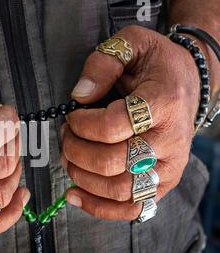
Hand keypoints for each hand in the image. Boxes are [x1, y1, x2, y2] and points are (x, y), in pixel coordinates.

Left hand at [61, 25, 199, 219]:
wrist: (188, 83)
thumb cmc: (156, 65)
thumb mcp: (132, 44)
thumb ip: (103, 63)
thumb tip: (79, 96)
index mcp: (163, 102)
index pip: (112, 126)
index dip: (81, 124)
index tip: (72, 115)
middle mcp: (170, 140)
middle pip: (112, 162)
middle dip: (76, 151)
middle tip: (66, 136)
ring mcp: (169, 166)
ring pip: (119, 189)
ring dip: (82, 178)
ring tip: (69, 160)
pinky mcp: (164, 183)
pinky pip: (132, 208)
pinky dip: (99, 207)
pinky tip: (74, 196)